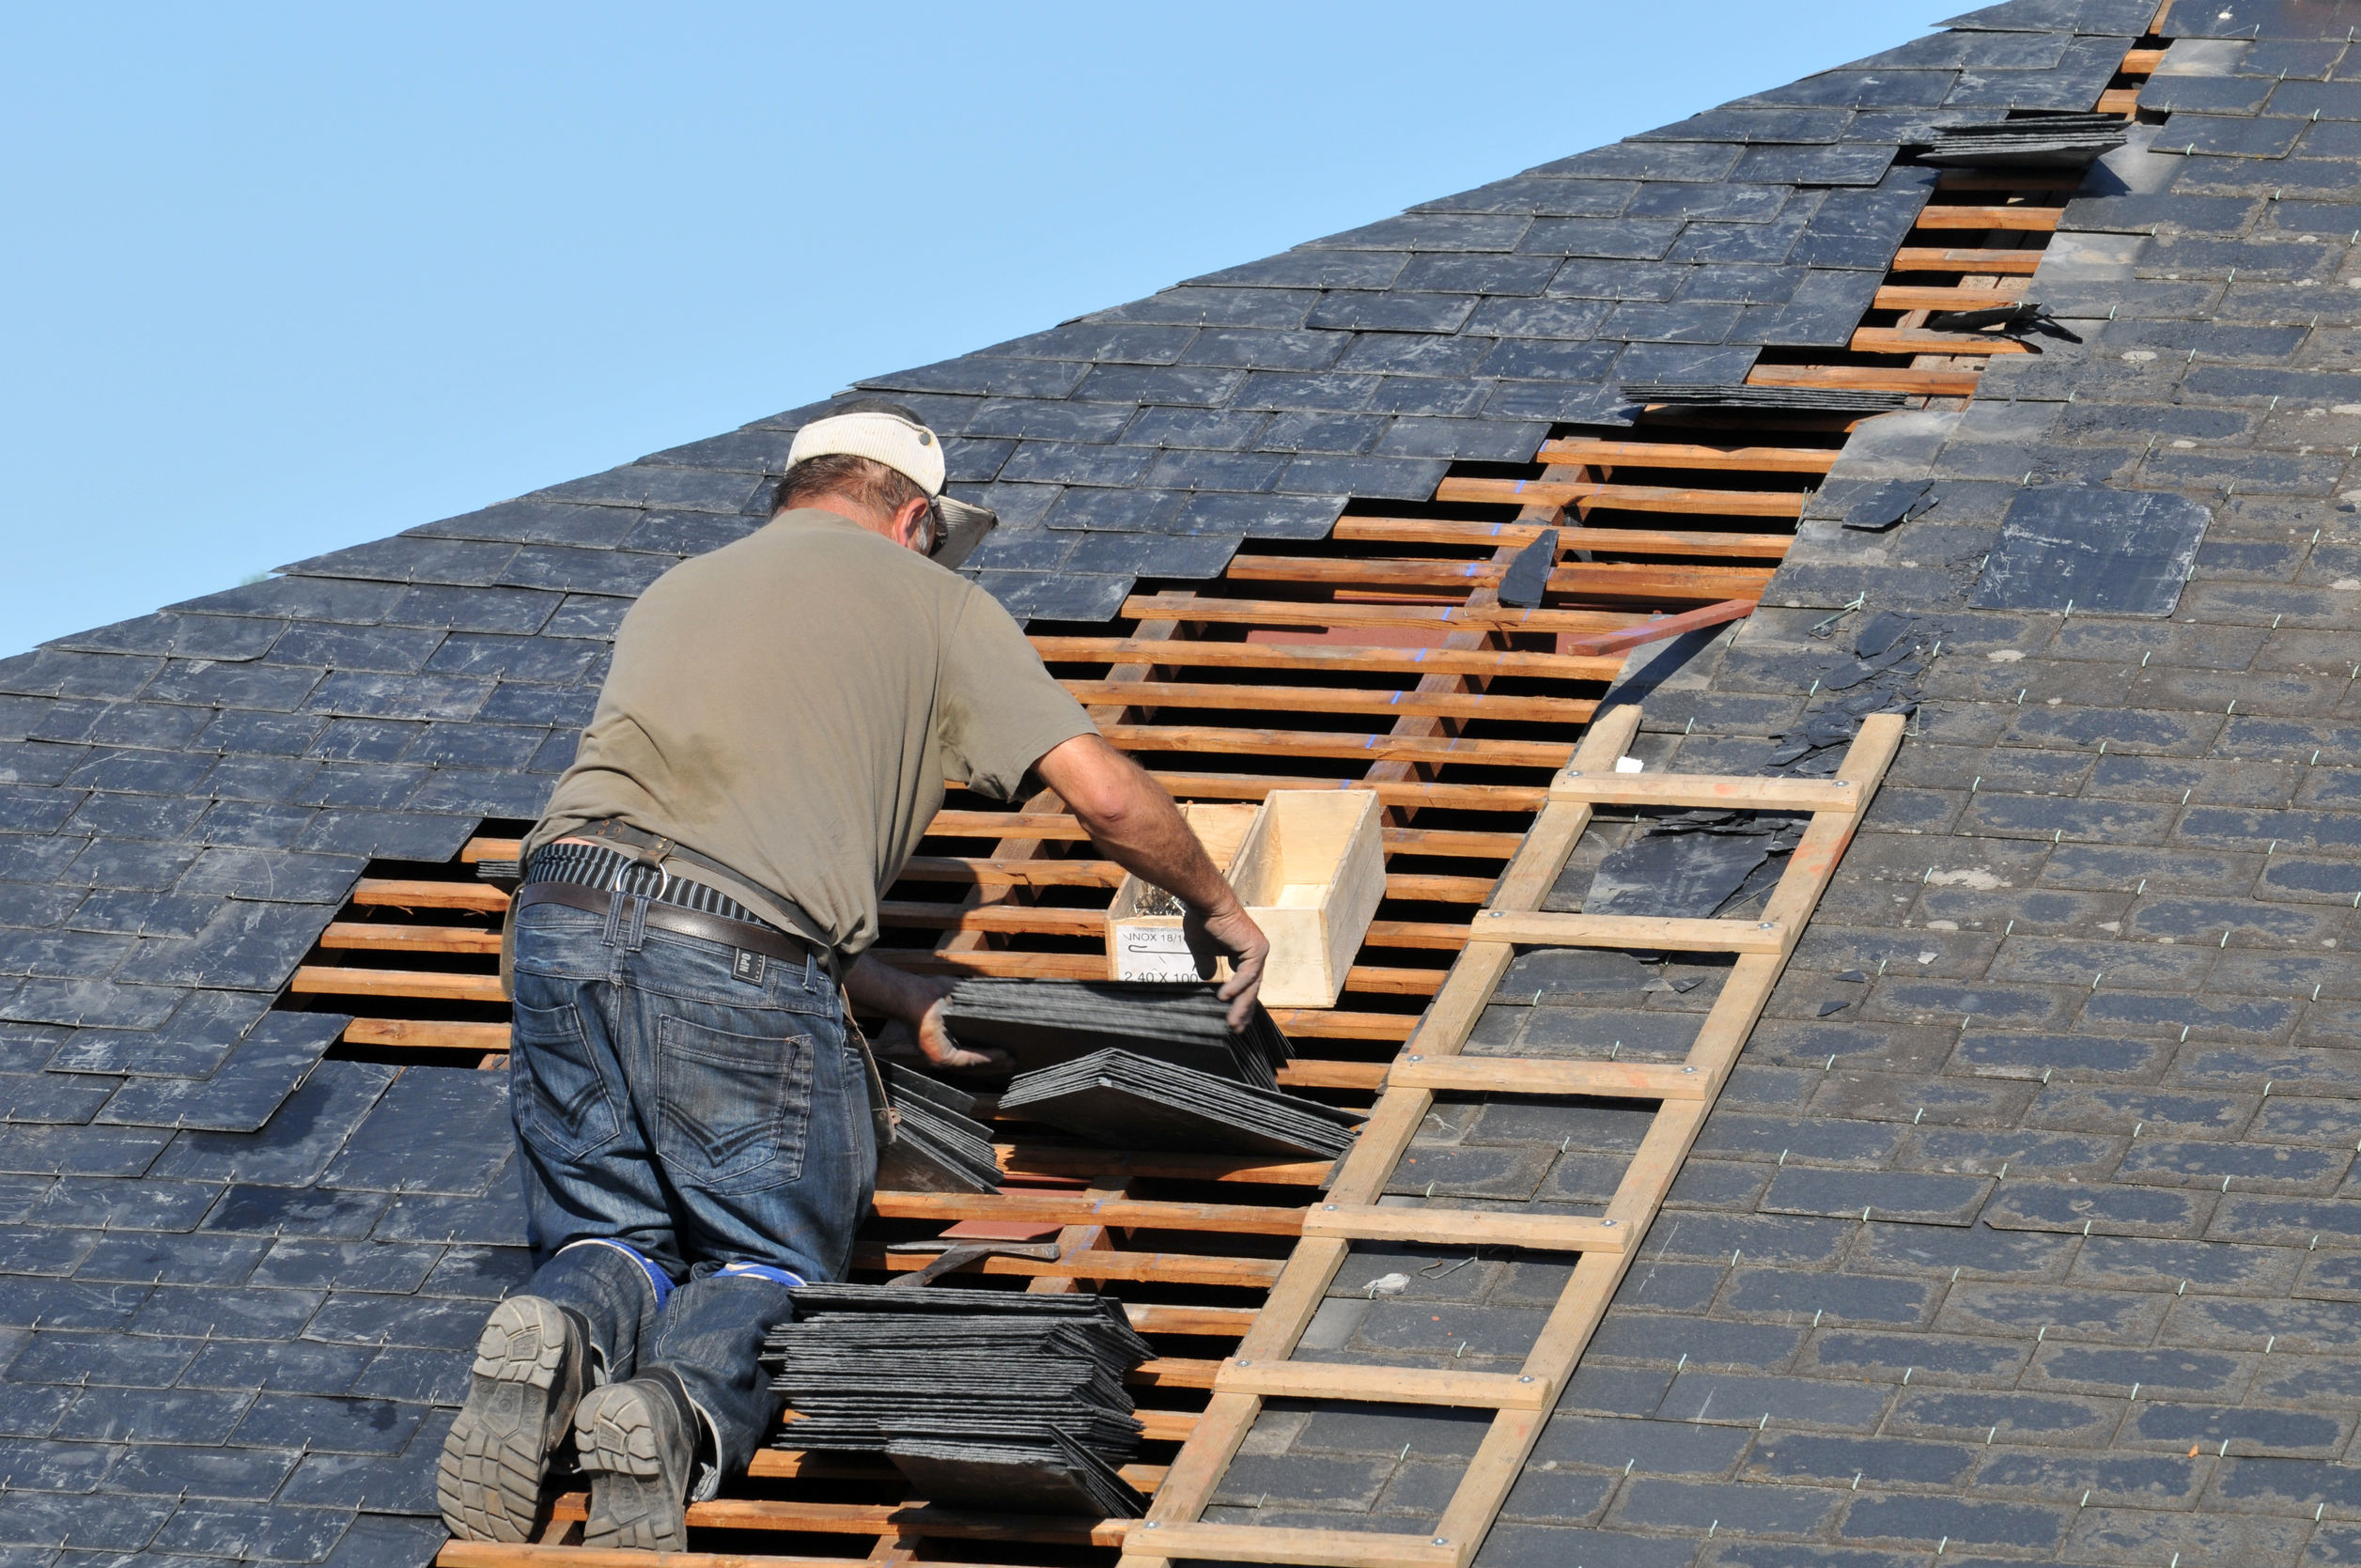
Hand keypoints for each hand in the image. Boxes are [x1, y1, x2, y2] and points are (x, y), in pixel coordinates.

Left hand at [913, 992, 1011, 1072]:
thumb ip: (971, 999)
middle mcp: (943, 1050)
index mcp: (943, 1038)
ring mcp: (942, 1056)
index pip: (969, 1050)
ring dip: (995, 1063)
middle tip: (1013, 1063)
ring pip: (974, 1063)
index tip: (1005, 1053)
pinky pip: (970, 1059)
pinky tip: (1002, 1055)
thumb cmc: (930, 992)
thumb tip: (987, 990)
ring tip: (1011, 1061)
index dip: (988, 1053)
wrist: (917, 997)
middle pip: (974, 1061)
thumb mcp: (955, 994)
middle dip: (995, 1063)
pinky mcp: (944, 1057)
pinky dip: (988, 1057)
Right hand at [1184, 900, 1269, 1030]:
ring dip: (1241, 1005)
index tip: (1233, 1020)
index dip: (1240, 1002)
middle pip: (1252, 989)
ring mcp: (1258, 951)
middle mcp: (1255, 954)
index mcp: (1244, 954)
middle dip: (1244, 1010)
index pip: (1246, 984)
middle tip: (1237, 1029)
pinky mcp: (1256, 949)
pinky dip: (1236, 988)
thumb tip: (1207, 978)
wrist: (1206, 903)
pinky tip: (1224, 998)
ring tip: (1232, 1023)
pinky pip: (1247, 975)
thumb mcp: (1202, 949)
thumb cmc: (1204, 920)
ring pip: (1251, 986)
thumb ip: (1207, 964)